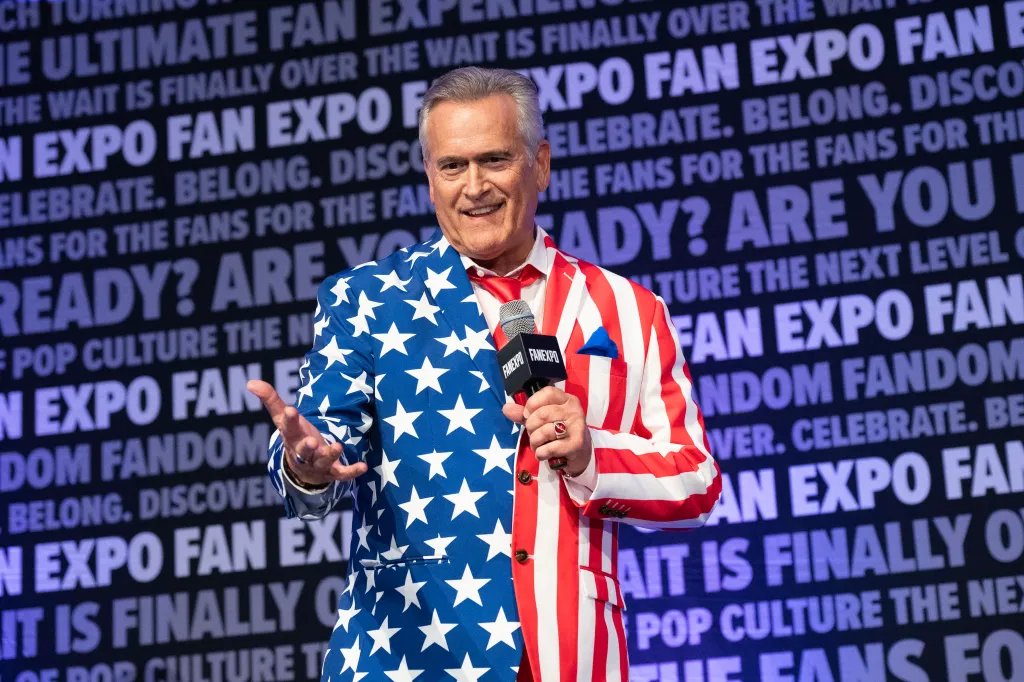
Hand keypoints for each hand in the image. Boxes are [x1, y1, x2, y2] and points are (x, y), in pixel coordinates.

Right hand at [247, 379, 367, 486]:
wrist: (303, 470)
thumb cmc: (295, 437)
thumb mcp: (283, 419)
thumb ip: (271, 400)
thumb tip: (251, 382)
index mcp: (292, 437)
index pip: (288, 427)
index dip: (289, 420)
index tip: (291, 411)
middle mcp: (304, 452)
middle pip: (303, 450)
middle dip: (306, 446)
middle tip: (311, 441)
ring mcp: (318, 463)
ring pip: (323, 461)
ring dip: (330, 455)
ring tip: (338, 446)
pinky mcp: (333, 472)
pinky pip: (343, 473)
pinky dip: (352, 471)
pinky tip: (363, 466)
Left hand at [501, 386, 591, 475]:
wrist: (579, 454)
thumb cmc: (559, 434)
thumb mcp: (542, 421)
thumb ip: (525, 414)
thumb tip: (506, 408)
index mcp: (566, 399)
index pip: (547, 393)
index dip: (532, 404)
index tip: (528, 415)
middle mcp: (573, 410)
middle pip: (542, 414)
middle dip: (531, 428)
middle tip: (534, 435)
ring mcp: (577, 427)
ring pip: (545, 431)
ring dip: (535, 442)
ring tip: (538, 445)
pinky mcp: (577, 444)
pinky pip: (550, 448)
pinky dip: (541, 453)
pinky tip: (544, 454)